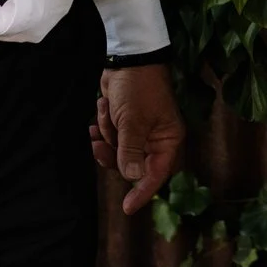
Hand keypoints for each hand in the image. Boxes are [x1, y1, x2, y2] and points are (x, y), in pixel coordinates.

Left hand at [92, 63, 187, 214]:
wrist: (128, 58)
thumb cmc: (138, 89)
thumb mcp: (133, 122)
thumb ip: (130, 151)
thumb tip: (131, 177)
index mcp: (167, 140)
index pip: (156, 174)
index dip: (142, 192)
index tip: (127, 208)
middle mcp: (156, 139)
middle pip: (132, 164)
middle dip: (113, 152)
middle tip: (99, 144)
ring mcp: (139, 131)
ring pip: (117, 150)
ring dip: (107, 133)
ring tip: (106, 112)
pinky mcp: (125, 123)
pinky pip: (111, 136)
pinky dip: (104, 125)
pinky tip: (102, 108)